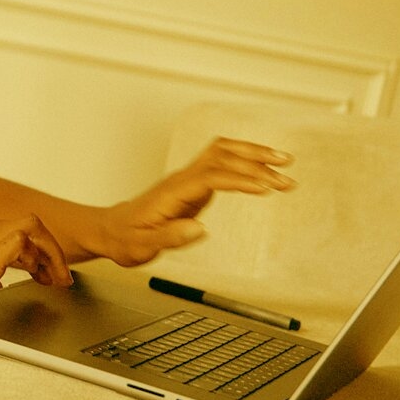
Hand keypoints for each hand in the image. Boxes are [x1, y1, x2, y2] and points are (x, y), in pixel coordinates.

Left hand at [90, 137, 294, 266]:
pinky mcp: (195, 183)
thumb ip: (170, 238)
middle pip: (222, 155)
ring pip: (224, 152)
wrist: (112, 229)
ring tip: (285, 164)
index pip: (211, 176)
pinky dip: (247, 162)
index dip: (239, 179)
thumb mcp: (142, 247)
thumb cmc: (126, 239)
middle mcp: (182, 178)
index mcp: (172, 192)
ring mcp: (189, 177)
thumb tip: (200, 229)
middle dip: (257, 163)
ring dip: (255, 154)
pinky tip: (265, 171)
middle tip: (287, 178)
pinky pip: (224, 163)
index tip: (264, 188)